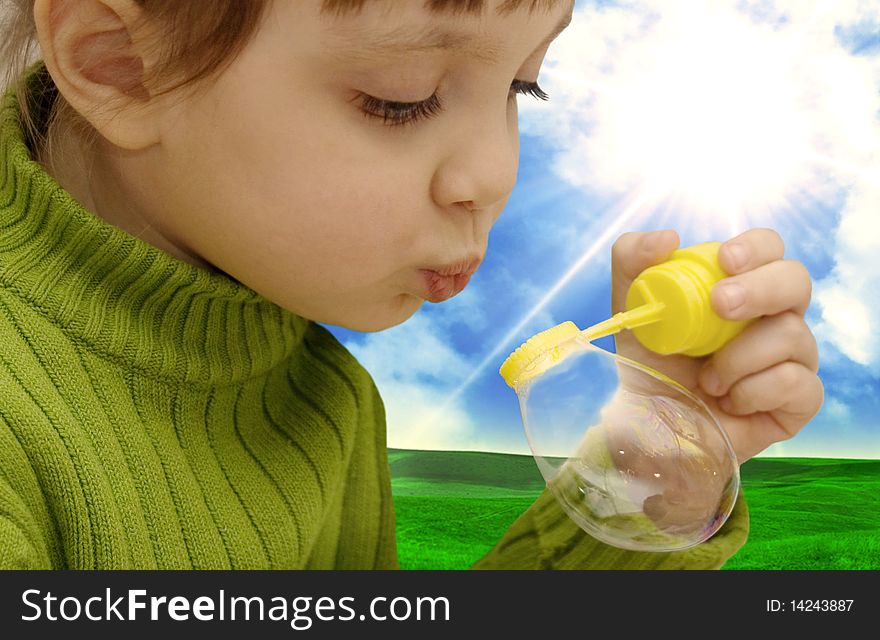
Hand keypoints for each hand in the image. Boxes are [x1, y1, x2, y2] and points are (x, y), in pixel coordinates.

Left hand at [610, 228, 823, 463]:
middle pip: (797, 281)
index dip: (756, 248)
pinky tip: (728, 403)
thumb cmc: (648, 365)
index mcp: (740, 288)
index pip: (769, 250)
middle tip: (720, 306)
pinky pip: (798, 384)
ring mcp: (792, 359)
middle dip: (761, 288)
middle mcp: (773, 318)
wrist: (648, 428)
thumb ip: (632, 261)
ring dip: (737, 358)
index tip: (726, 260)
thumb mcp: (631, 308)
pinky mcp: (799, 402)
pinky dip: (753, 392)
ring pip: (793, 335)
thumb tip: (668, 238)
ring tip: (706, 380)